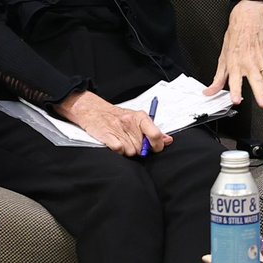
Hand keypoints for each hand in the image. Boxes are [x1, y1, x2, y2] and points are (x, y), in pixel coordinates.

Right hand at [56, 90, 170, 156]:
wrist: (94, 111)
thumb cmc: (118, 117)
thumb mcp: (138, 119)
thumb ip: (153, 130)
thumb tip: (168, 140)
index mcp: (141, 117)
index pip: (155, 134)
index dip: (158, 145)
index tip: (156, 148)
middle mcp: (130, 122)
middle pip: (142, 147)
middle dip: (139, 149)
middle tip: (133, 143)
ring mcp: (118, 128)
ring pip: (130, 151)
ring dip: (128, 151)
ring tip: (123, 142)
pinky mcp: (106, 135)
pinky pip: (119, 150)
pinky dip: (118, 151)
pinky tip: (116, 144)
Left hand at [207, 0, 262, 108]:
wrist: (249, 20)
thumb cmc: (236, 38)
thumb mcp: (222, 57)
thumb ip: (218, 78)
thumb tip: (209, 92)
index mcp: (235, 62)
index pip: (234, 79)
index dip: (235, 90)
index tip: (237, 100)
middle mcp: (249, 63)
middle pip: (256, 80)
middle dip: (261, 93)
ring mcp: (261, 61)